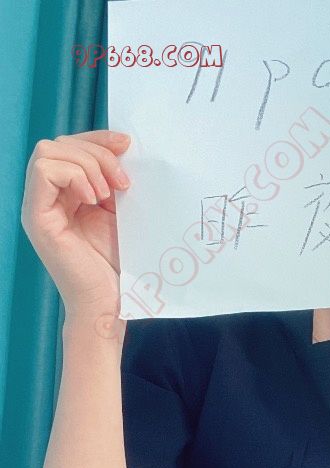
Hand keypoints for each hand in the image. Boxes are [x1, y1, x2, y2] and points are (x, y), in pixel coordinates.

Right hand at [21, 130, 131, 314]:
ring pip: (49, 151)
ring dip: (86, 165)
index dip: (98, 138)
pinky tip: (93, 200)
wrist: (110, 302)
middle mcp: (47, 197)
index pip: (72, 145)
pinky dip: (73, 176)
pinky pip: (43, 171)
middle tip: (122, 183)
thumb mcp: (120, 212)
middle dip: (96, 153)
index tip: (127, 145)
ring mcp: (39, 206)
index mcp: (66, 194)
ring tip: (108, 195)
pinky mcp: (37, 217)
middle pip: (60, 143)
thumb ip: (114, 181)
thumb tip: (123, 145)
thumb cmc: (117, 265)